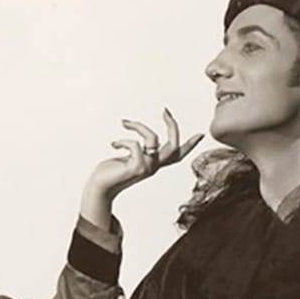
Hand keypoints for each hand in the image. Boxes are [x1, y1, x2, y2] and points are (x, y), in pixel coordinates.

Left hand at [81, 110, 202, 220]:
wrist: (99, 188)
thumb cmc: (110, 173)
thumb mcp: (128, 158)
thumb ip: (138, 152)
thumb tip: (141, 144)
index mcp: (154, 164)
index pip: (177, 155)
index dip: (190, 145)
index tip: (201, 134)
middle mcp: (153, 167)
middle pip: (174, 146)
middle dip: (172, 125)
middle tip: (165, 110)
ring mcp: (146, 168)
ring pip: (153, 138)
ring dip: (138, 126)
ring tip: (125, 123)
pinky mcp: (136, 168)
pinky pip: (134, 144)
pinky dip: (123, 140)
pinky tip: (113, 144)